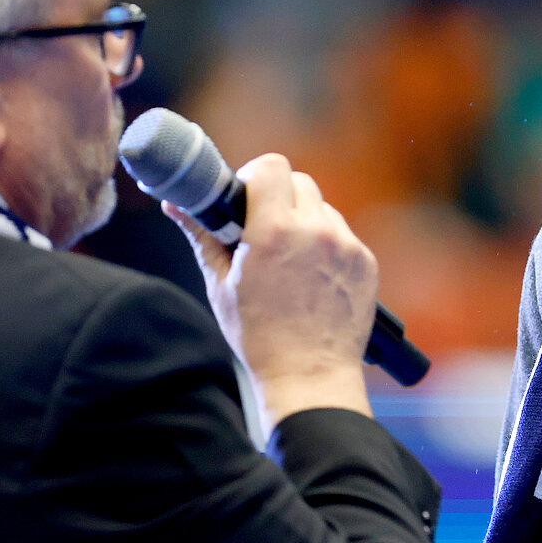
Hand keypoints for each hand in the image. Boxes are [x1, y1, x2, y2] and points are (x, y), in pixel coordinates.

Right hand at [167, 153, 375, 425]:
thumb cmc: (259, 336)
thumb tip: (175, 204)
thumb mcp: (220, 284)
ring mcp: (347, 246)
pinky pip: (343, 235)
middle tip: (263, 227)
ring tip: (289, 258)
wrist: (309, 376)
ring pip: (323, 208)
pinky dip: (326, 245)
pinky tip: (312, 276)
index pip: (272, 166)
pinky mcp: (366, 262)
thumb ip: (202, 235)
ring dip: (305, 221)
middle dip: (279, 197)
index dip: (255, 176)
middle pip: (299, 182)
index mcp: (275, 230)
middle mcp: (316, 231)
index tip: (245, 198)